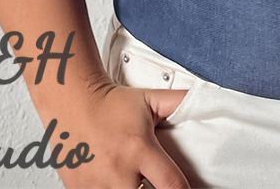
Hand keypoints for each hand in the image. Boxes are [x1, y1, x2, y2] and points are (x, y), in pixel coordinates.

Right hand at [38, 73, 191, 188]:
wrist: (72, 101)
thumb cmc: (111, 102)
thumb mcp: (149, 100)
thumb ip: (180, 103)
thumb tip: (208, 99)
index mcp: (139, 148)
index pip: (171, 185)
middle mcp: (117, 171)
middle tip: (153, 182)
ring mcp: (96, 185)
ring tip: (134, 179)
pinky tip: (114, 181)